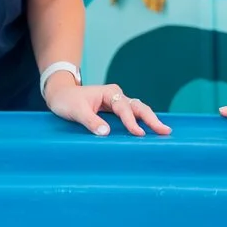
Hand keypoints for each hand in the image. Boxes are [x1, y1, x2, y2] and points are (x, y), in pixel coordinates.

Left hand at [45, 74, 169, 136]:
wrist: (61, 95)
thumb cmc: (67, 101)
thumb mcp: (76, 111)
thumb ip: (90, 121)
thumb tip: (106, 133)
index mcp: (109, 92)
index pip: (124, 108)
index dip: (131, 121)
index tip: (139, 133)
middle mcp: (117, 96)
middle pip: (138, 107)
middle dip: (151, 119)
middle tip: (165, 131)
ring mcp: (118, 103)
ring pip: (138, 110)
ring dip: (150, 120)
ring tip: (163, 131)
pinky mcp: (116, 111)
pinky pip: (132, 115)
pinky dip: (142, 122)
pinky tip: (151, 130)